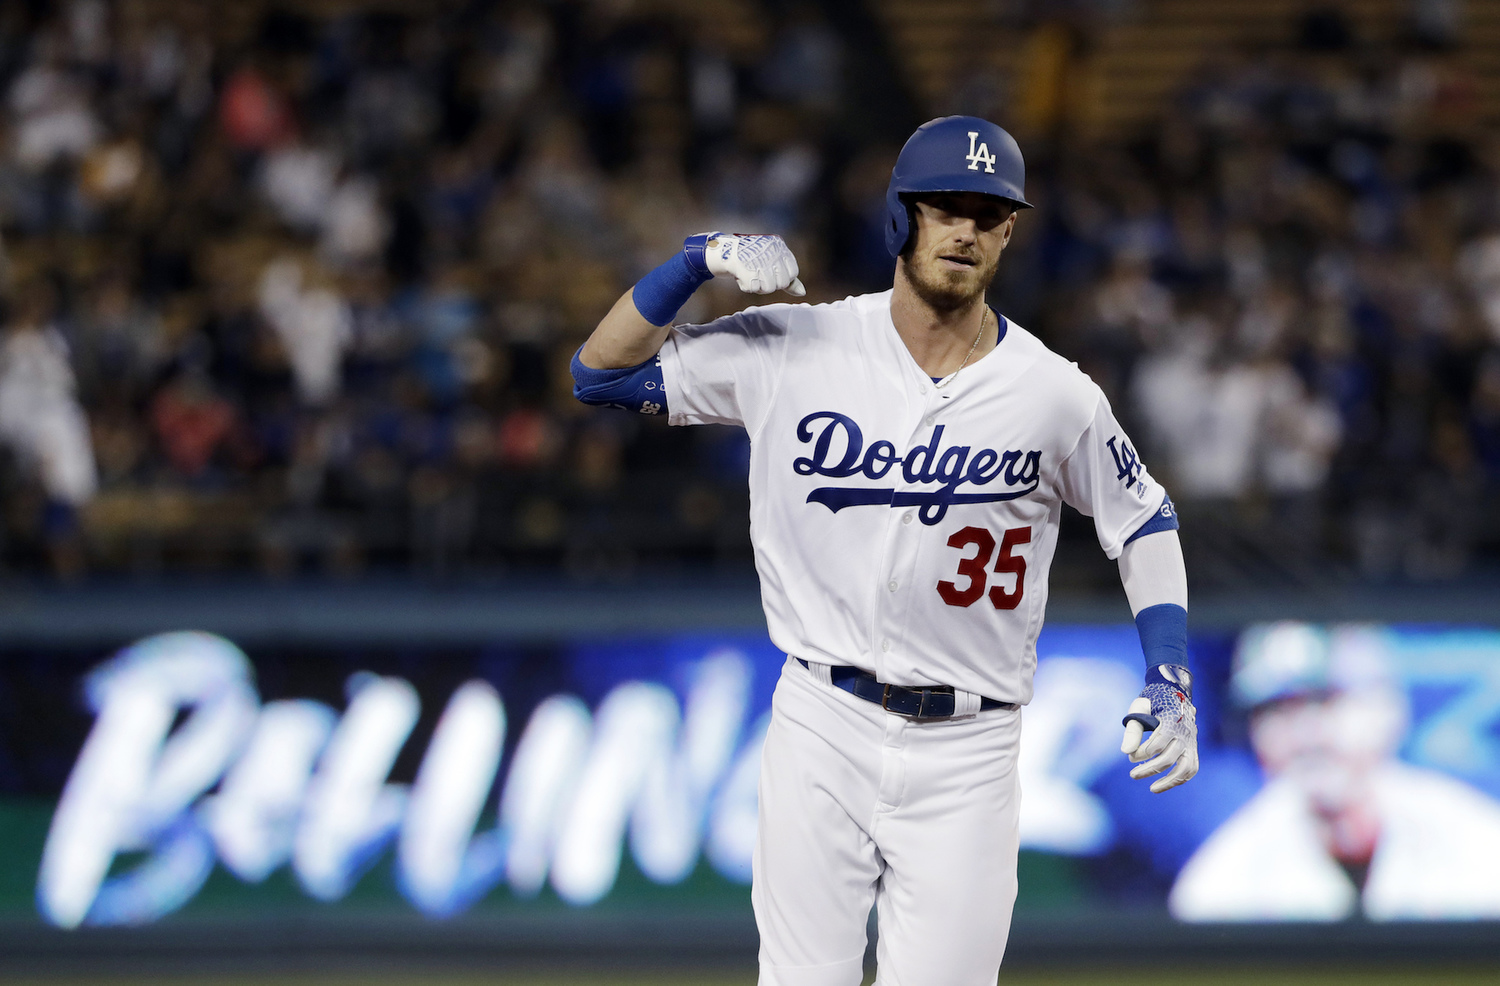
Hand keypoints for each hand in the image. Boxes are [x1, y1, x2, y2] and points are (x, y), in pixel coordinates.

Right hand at [687, 232, 805, 296]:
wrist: (722, 251)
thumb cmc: (749, 259)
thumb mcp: (771, 265)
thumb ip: (788, 279)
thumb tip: (802, 292)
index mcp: (779, 246)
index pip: (793, 272)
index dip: (783, 279)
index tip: (771, 274)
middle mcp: (770, 250)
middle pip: (782, 283)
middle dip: (770, 284)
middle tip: (758, 275)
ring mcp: (757, 258)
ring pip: (769, 287)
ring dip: (758, 287)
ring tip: (749, 275)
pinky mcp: (744, 266)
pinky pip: (753, 288)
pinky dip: (746, 286)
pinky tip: (740, 276)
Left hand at [1120, 664, 1198, 792]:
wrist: (1174, 691)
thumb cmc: (1152, 700)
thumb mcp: (1139, 708)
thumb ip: (1132, 729)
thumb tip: (1125, 752)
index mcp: (1172, 720)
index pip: (1158, 743)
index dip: (1143, 752)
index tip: (1130, 756)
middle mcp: (1185, 732)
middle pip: (1169, 758)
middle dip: (1149, 769)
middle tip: (1133, 775)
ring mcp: (1191, 741)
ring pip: (1186, 768)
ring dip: (1169, 781)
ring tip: (1152, 789)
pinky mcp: (1193, 748)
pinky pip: (1192, 768)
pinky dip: (1180, 779)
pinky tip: (1164, 784)